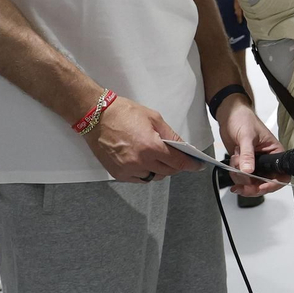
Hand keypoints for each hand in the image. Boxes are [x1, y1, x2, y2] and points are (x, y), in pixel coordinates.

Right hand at [83, 95, 200, 182]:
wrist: (96, 116)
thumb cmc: (123, 113)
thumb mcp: (154, 118)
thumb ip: (171, 136)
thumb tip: (183, 147)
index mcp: (151, 147)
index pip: (177, 162)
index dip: (190, 165)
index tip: (197, 165)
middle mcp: (140, 162)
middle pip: (167, 171)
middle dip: (175, 165)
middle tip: (176, 156)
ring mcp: (128, 169)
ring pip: (153, 177)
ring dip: (159, 169)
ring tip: (156, 156)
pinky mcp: (118, 174)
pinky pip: (139, 179)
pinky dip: (145, 172)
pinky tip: (143, 161)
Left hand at [217, 96, 288, 197]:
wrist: (229, 115)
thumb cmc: (244, 119)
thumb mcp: (247, 136)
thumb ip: (248, 154)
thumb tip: (248, 170)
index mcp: (275, 152)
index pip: (281, 175)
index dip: (272, 185)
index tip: (261, 187)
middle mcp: (267, 161)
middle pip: (264, 184)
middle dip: (251, 185)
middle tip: (241, 186)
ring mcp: (255, 164)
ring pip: (251, 183)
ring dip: (240, 176)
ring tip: (236, 160)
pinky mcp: (244, 165)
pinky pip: (241, 178)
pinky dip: (234, 173)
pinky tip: (233, 161)